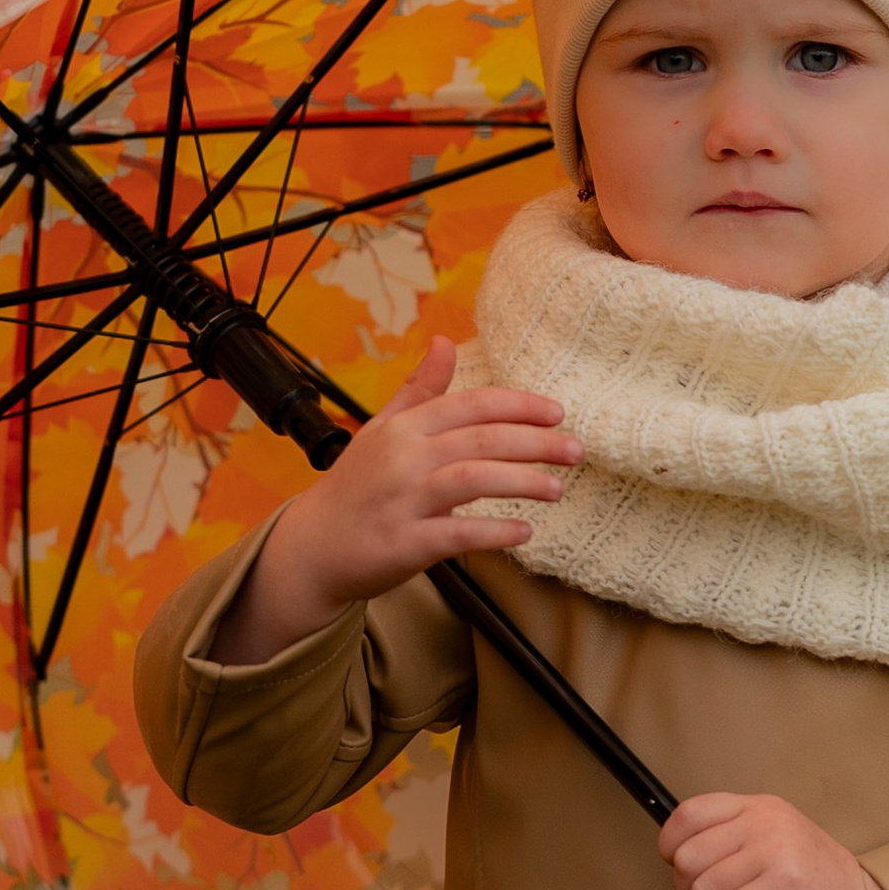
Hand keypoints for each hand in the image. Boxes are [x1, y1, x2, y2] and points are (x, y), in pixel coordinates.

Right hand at [217, 336, 581, 662]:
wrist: (312, 548)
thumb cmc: (355, 487)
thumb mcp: (382, 430)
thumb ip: (419, 389)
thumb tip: (444, 341)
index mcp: (403, 427)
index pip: (472, 405)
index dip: (520, 406)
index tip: (558, 413)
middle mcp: (404, 458)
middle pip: (481, 439)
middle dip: (536, 442)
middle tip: (575, 451)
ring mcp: (403, 501)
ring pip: (473, 479)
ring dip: (523, 482)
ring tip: (557, 488)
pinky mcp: (404, 544)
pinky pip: (458, 534)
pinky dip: (495, 532)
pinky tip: (524, 532)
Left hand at [660, 790, 888, 889]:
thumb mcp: (773, 847)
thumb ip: (731, 843)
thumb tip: (676, 858)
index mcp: (760, 808)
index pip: (689, 813)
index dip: (672, 847)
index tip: (682, 870)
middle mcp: (767, 822)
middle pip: (688, 857)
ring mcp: (777, 850)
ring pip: (704, 888)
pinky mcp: (786, 884)